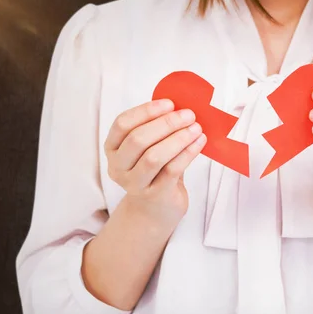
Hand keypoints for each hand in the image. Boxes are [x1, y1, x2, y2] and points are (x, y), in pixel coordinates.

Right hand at [104, 99, 206, 229]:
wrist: (155, 209)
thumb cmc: (155, 171)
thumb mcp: (150, 148)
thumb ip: (157, 129)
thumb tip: (179, 106)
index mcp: (113, 148)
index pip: (122, 124)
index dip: (146, 111)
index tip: (170, 103)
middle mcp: (118, 167)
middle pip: (138, 139)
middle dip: (166, 123)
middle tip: (188, 115)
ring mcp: (135, 184)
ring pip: (154, 156)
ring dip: (178, 138)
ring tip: (196, 128)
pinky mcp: (155, 195)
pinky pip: (172, 169)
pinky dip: (188, 153)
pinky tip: (199, 142)